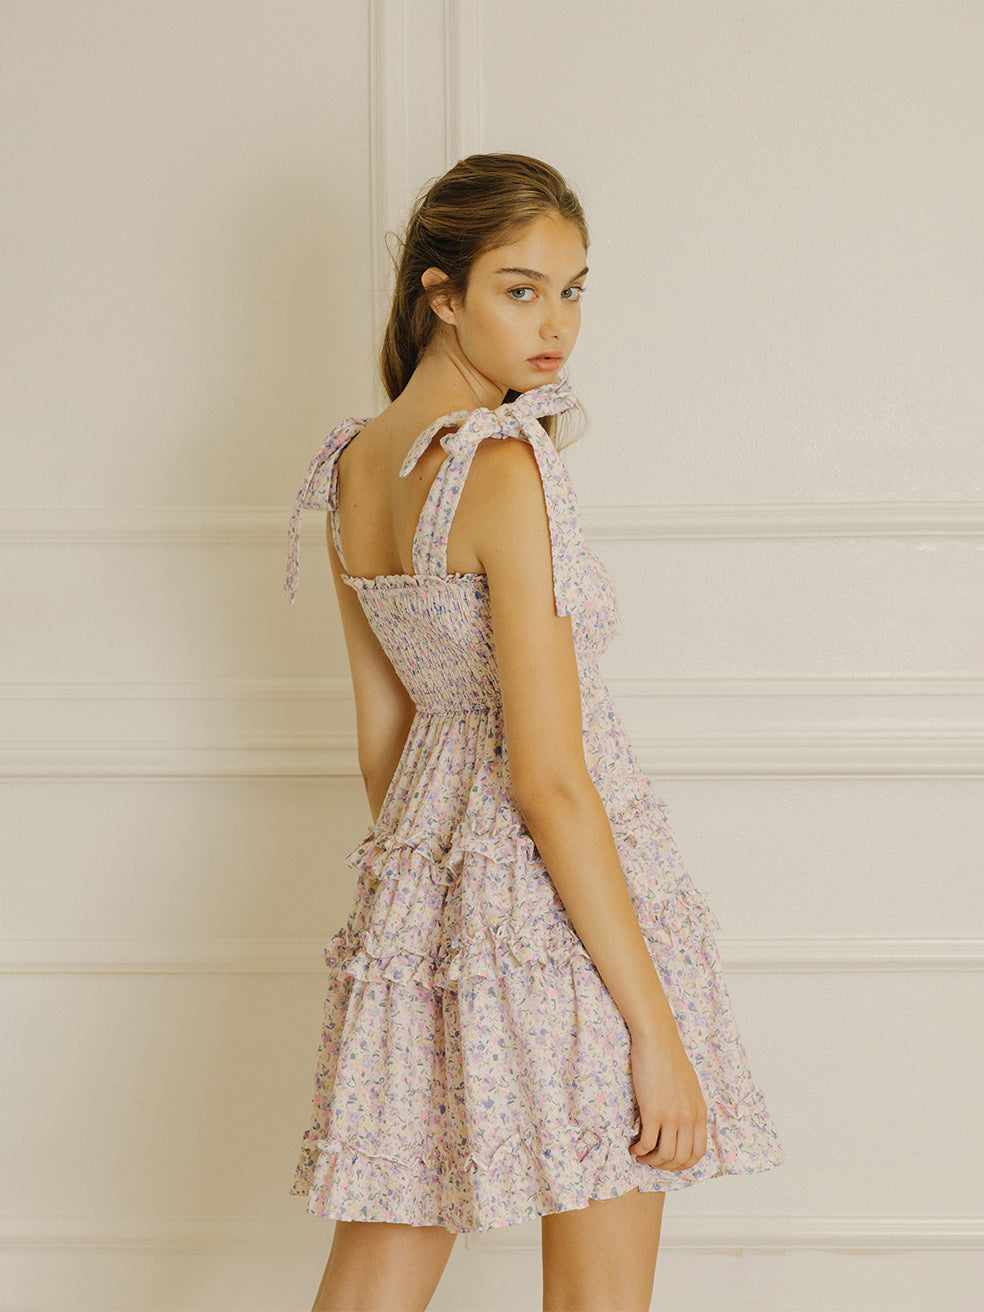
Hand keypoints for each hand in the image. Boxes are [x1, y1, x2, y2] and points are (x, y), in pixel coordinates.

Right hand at [627, 1030, 707, 1171]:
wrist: (658, 1041)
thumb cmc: (670, 1058)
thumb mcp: (689, 1087)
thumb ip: (689, 1107)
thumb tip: (681, 1125)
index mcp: (700, 1112)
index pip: (699, 1152)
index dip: (684, 1164)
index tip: (670, 1162)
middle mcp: (689, 1118)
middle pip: (681, 1158)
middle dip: (665, 1166)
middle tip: (652, 1162)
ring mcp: (672, 1116)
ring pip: (665, 1155)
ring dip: (651, 1161)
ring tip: (641, 1156)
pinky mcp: (653, 1111)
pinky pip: (647, 1143)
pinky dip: (639, 1151)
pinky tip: (633, 1147)